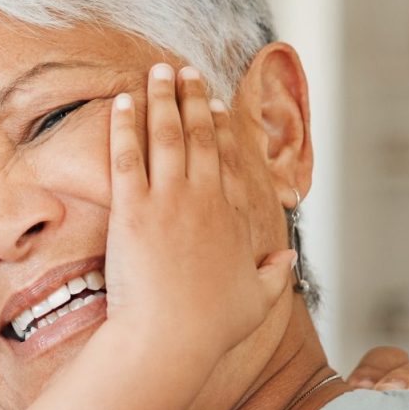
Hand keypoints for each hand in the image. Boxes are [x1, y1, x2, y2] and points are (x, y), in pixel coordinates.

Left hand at [99, 63, 298, 362]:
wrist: (170, 339)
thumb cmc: (212, 327)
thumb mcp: (256, 300)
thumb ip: (275, 275)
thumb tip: (288, 260)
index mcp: (230, 214)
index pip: (226, 158)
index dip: (219, 127)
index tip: (216, 104)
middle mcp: (202, 198)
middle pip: (196, 136)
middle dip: (191, 98)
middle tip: (185, 70)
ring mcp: (167, 200)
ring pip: (164, 136)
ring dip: (160, 99)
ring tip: (156, 71)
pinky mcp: (132, 209)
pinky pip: (126, 157)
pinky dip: (123, 126)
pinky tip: (120, 101)